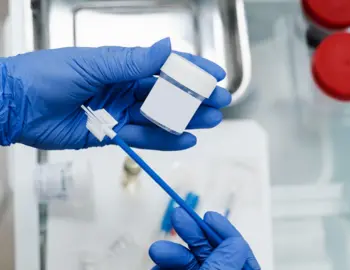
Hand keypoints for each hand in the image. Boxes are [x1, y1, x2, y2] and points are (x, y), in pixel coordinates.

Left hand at [0, 38, 230, 149]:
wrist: (16, 106)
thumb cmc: (48, 75)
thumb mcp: (93, 64)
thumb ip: (132, 61)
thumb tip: (166, 48)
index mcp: (122, 64)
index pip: (164, 65)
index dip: (191, 69)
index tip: (215, 74)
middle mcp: (125, 87)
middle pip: (168, 93)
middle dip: (195, 97)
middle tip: (219, 102)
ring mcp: (120, 111)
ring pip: (160, 117)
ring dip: (185, 119)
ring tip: (210, 122)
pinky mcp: (113, 134)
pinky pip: (143, 138)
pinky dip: (164, 140)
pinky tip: (185, 140)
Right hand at [149, 208, 259, 269]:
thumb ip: (225, 263)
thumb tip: (236, 243)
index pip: (240, 254)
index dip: (225, 232)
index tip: (209, 216)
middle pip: (212, 254)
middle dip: (193, 236)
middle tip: (178, 217)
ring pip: (190, 264)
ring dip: (173, 253)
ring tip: (157, 251)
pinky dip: (165, 267)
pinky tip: (156, 266)